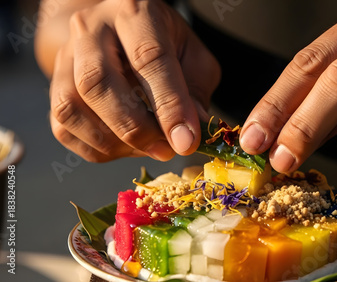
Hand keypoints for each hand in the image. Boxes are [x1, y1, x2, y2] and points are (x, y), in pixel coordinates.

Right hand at [48, 0, 219, 161]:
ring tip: (147, 148)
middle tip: (165, 150)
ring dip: (113, 142)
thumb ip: (195, 92)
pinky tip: (125, 147)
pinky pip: (63, 128)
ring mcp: (66, 57)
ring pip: (71, 107)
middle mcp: (91, 29)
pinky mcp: (54, 85)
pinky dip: (97, 149)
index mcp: (134, 13)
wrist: (122, 33)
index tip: (186, 142)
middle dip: (135, 127)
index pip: (148, 58)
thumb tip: (189, 136)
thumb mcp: (193, 57)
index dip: (169, 105)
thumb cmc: (165, 45)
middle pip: (97, 82)